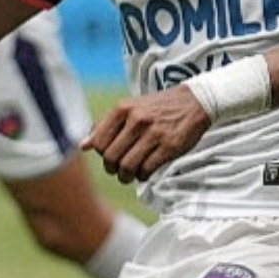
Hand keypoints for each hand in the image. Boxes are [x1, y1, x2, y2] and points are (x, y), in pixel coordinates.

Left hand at [84, 85, 210, 183]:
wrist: (195, 101)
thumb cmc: (158, 108)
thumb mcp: (130, 108)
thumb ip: (106, 125)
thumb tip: (83, 146)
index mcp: (123, 108)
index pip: (99, 143)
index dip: (102, 155)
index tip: (110, 156)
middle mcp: (137, 119)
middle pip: (111, 157)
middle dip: (112, 169)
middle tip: (118, 170)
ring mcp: (154, 133)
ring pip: (127, 166)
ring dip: (126, 176)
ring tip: (129, 175)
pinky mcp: (169, 146)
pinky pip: (147, 169)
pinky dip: (142, 176)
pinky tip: (145, 171)